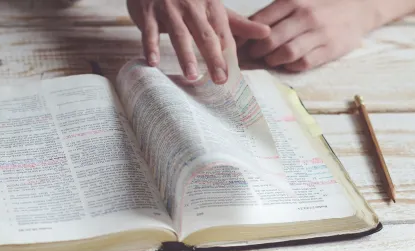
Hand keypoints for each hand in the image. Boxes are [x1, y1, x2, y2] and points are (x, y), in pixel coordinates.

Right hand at [127, 0, 269, 82]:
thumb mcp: (213, 6)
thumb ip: (237, 23)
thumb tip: (265, 33)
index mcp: (211, 5)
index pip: (223, 32)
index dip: (228, 54)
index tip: (231, 76)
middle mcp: (192, 5)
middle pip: (205, 34)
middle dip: (213, 58)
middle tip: (220, 80)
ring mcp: (169, 8)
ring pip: (179, 34)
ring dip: (186, 55)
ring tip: (192, 76)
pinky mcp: (148, 12)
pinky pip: (150, 31)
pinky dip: (151, 46)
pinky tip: (153, 63)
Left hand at [243, 0, 384, 71]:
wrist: (360, 7)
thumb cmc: (321, 4)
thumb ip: (275, 12)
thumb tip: (245, 28)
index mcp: (294, 1)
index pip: (261, 21)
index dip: (246, 36)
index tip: (239, 43)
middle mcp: (305, 16)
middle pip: (270, 39)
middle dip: (256, 51)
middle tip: (253, 55)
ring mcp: (319, 33)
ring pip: (286, 53)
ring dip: (272, 60)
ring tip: (270, 59)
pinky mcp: (330, 49)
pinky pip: (303, 63)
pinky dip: (290, 66)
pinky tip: (288, 63)